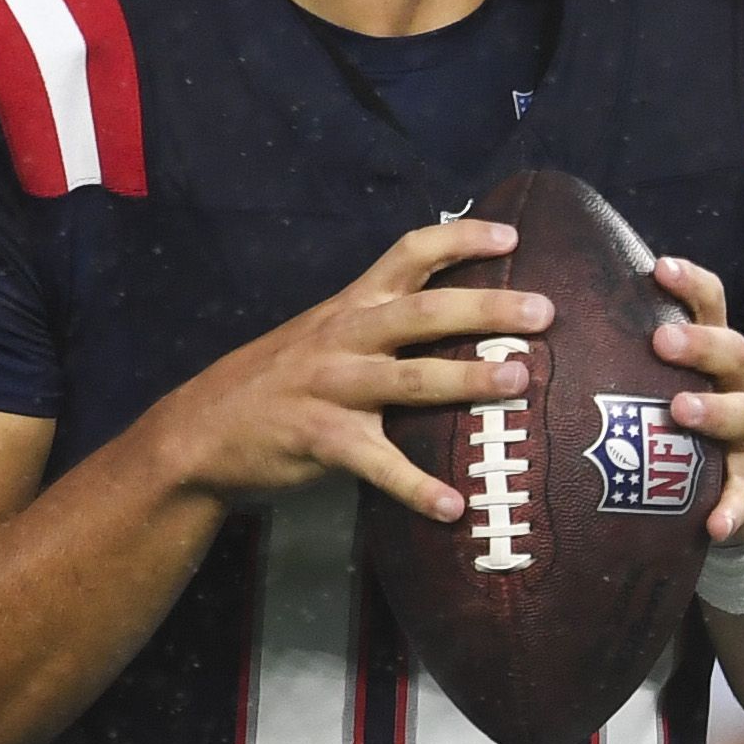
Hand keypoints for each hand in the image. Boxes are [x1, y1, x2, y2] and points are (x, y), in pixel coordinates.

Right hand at [146, 214, 549, 523]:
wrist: (199, 433)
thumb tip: (458, 320)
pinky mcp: (320, 439)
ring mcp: (332, 387)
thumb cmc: (278, 383)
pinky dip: (417, 488)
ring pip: (411, 379)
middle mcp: (345, 337)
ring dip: (468, 382)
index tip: (512, 235)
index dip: (461, 239)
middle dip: (488, 308)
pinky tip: (453, 507)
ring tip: (520, 384)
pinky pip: (378, 464)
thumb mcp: (325, 336)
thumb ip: (380, 325)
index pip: (409, 254)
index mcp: (351, 306)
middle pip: (425, 312)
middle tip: (544, 311)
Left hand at [647, 255, 743, 546]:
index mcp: (716, 357)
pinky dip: (734, 509)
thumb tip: (540, 324)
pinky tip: (715, 524)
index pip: (711, 305)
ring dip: (714, 411)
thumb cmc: (685, 427)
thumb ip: (626, 361)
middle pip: (733, 352)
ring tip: (681, 410)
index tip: (658, 267)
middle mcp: (742, 387)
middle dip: (699, 344)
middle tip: (661, 340)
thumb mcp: (665, 386)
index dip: (689, 284)